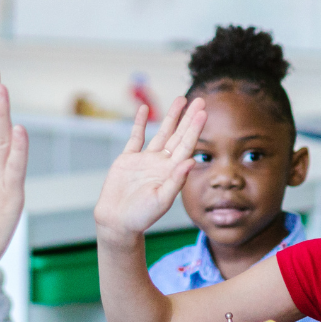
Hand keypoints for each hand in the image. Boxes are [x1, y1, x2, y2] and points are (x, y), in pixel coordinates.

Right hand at [92, 97, 206, 242]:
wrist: (117, 221)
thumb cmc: (141, 216)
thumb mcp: (161, 200)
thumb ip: (176, 180)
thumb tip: (191, 161)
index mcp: (171, 172)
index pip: (187, 145)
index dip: (195, 128)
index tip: (203, 112)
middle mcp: (161, 163)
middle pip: (178, 135)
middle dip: (189, 118)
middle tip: (200, 100)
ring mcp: (145, 160)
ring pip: (161, 132)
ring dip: (171, 116)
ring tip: (181, 100)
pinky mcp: (128, 160)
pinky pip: (135, 138)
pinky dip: (139, 123)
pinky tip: (144, 110)